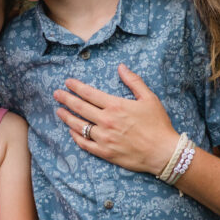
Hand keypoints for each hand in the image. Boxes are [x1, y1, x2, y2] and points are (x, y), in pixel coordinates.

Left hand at [53, 63, 177, 174]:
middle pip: (79, 108)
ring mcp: (104, 138)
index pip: (89, 94)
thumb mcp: (149, 98)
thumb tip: (121, 67)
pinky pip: (85, 144)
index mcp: (115, 106)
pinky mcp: (105, 152)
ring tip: (59, 111)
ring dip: (67, 117)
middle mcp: (106, 121)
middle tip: (56, 94)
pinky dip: (76, 136)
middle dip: (65, 99)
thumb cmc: (158, 124)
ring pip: (79, 126)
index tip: (67, 82)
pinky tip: (71, 131)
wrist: (164, 152)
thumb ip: (133, 81)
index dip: (76, 87)